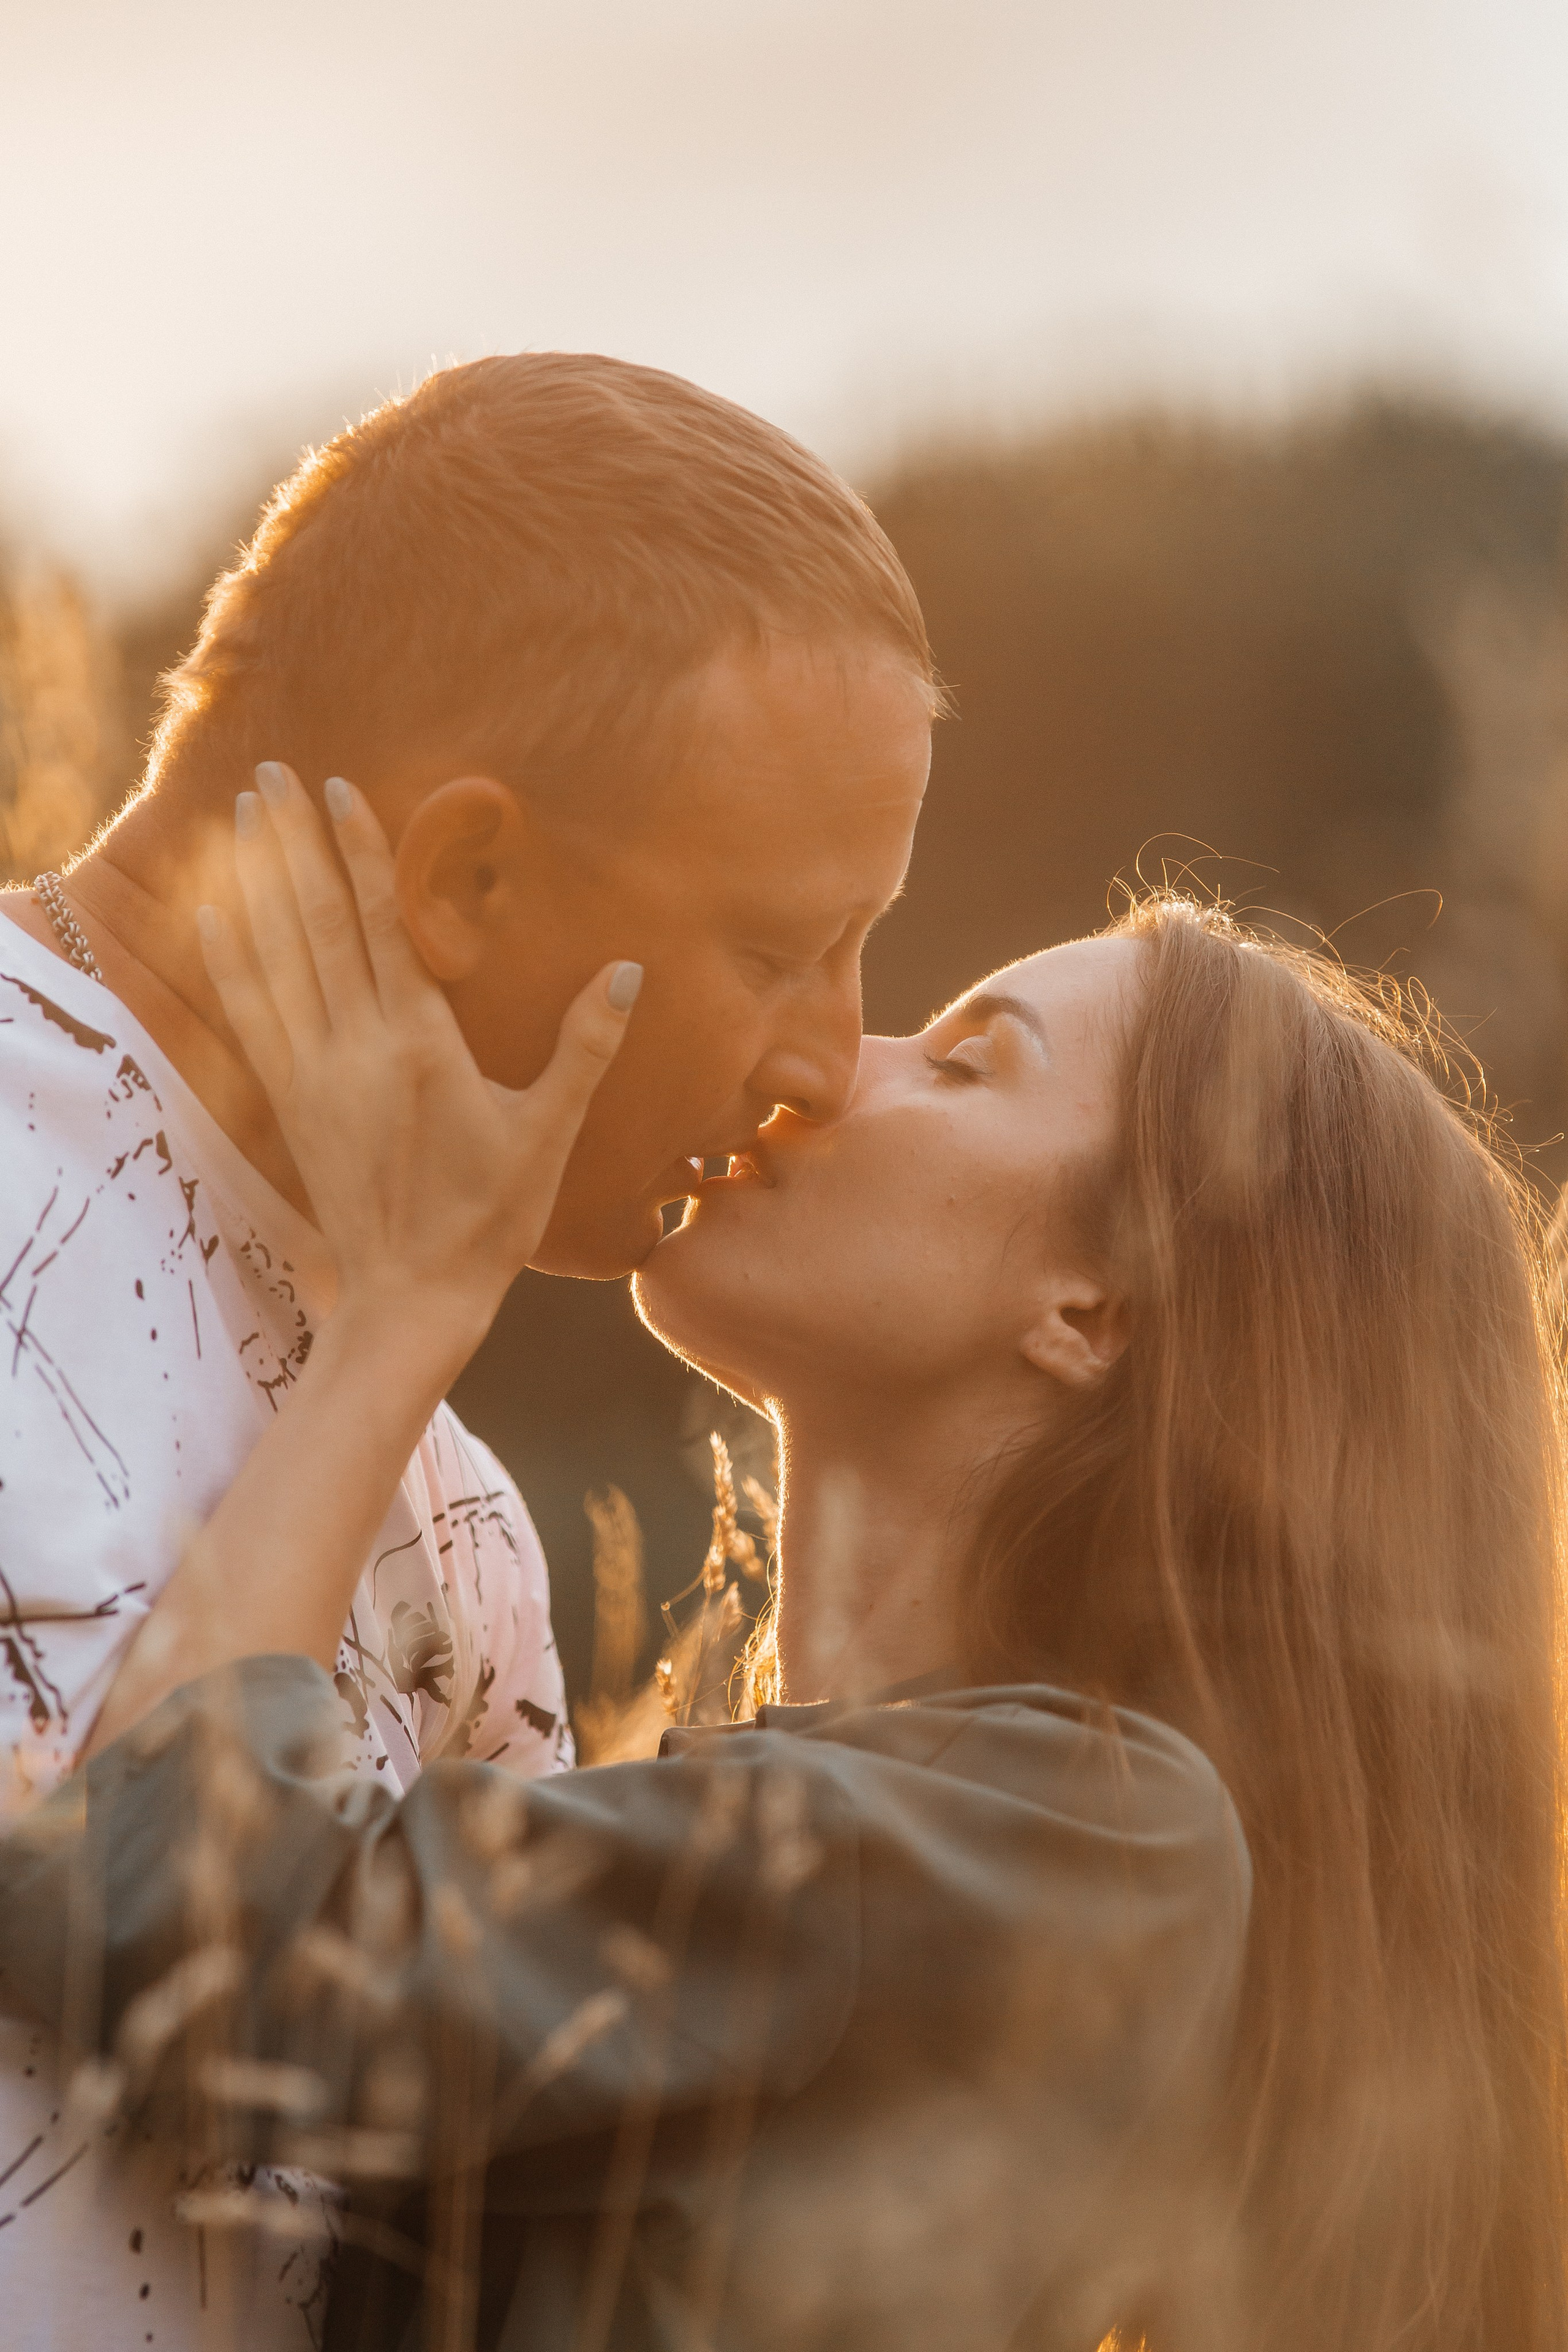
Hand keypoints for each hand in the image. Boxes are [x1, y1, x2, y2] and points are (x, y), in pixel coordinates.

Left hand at [197, 763, 639, 1370]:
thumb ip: (584, 1047)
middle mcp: (356, 1049)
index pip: (383, 926)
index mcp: (421, 1046)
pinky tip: (213, 913)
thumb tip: (628, 971)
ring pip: (276, 956)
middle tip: (270, 770)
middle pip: (317, 923)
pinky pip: (251, 1011)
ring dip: (257, 881)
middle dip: (294, 842)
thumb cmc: (489, 1219)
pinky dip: (232, 956)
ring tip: (242, 814)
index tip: (337, 789)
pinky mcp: (290, 1102)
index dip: (360, 854)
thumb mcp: (549, 1134)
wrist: (410, 1298)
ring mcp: (314, 1074)